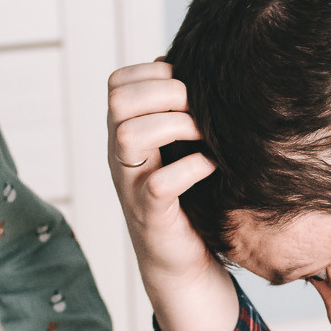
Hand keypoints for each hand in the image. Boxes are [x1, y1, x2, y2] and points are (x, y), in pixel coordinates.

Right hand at [105, 62, 238, 330]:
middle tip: (197, 111)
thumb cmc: (188, 198)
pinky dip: (190, 169)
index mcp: (123, 134)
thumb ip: (180, 112)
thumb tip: (204, 67)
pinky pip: (160, 184)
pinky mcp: (152, 216)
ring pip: (130, 135)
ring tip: (204, 135)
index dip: (154, 74)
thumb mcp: (178, 148)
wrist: (183, 263)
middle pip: (119, 102)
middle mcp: (120, 157)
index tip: (187, 87)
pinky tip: (212, 166)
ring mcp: (131, 186)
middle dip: (164, 93)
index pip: (118, 83)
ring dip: (173, 124)